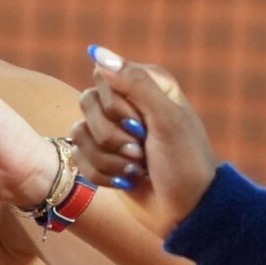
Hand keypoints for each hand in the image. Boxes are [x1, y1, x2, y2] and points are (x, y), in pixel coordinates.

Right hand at [71, 46, 220, 229]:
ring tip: (138, 169)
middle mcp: (128, 103)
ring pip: (79, 132)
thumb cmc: (185, 164)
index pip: (105, 77)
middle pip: (87, 103)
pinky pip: (78, 157)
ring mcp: (113, 132)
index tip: (142, 124)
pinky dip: (102, 174)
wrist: (187, 213)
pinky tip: (127, 181)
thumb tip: (97, 52)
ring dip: (109, 159)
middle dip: (112, 135)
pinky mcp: (102, 158)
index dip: (116, 105)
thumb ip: (135, 83)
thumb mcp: (167, 120)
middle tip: (142, 150)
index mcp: (148, 85)